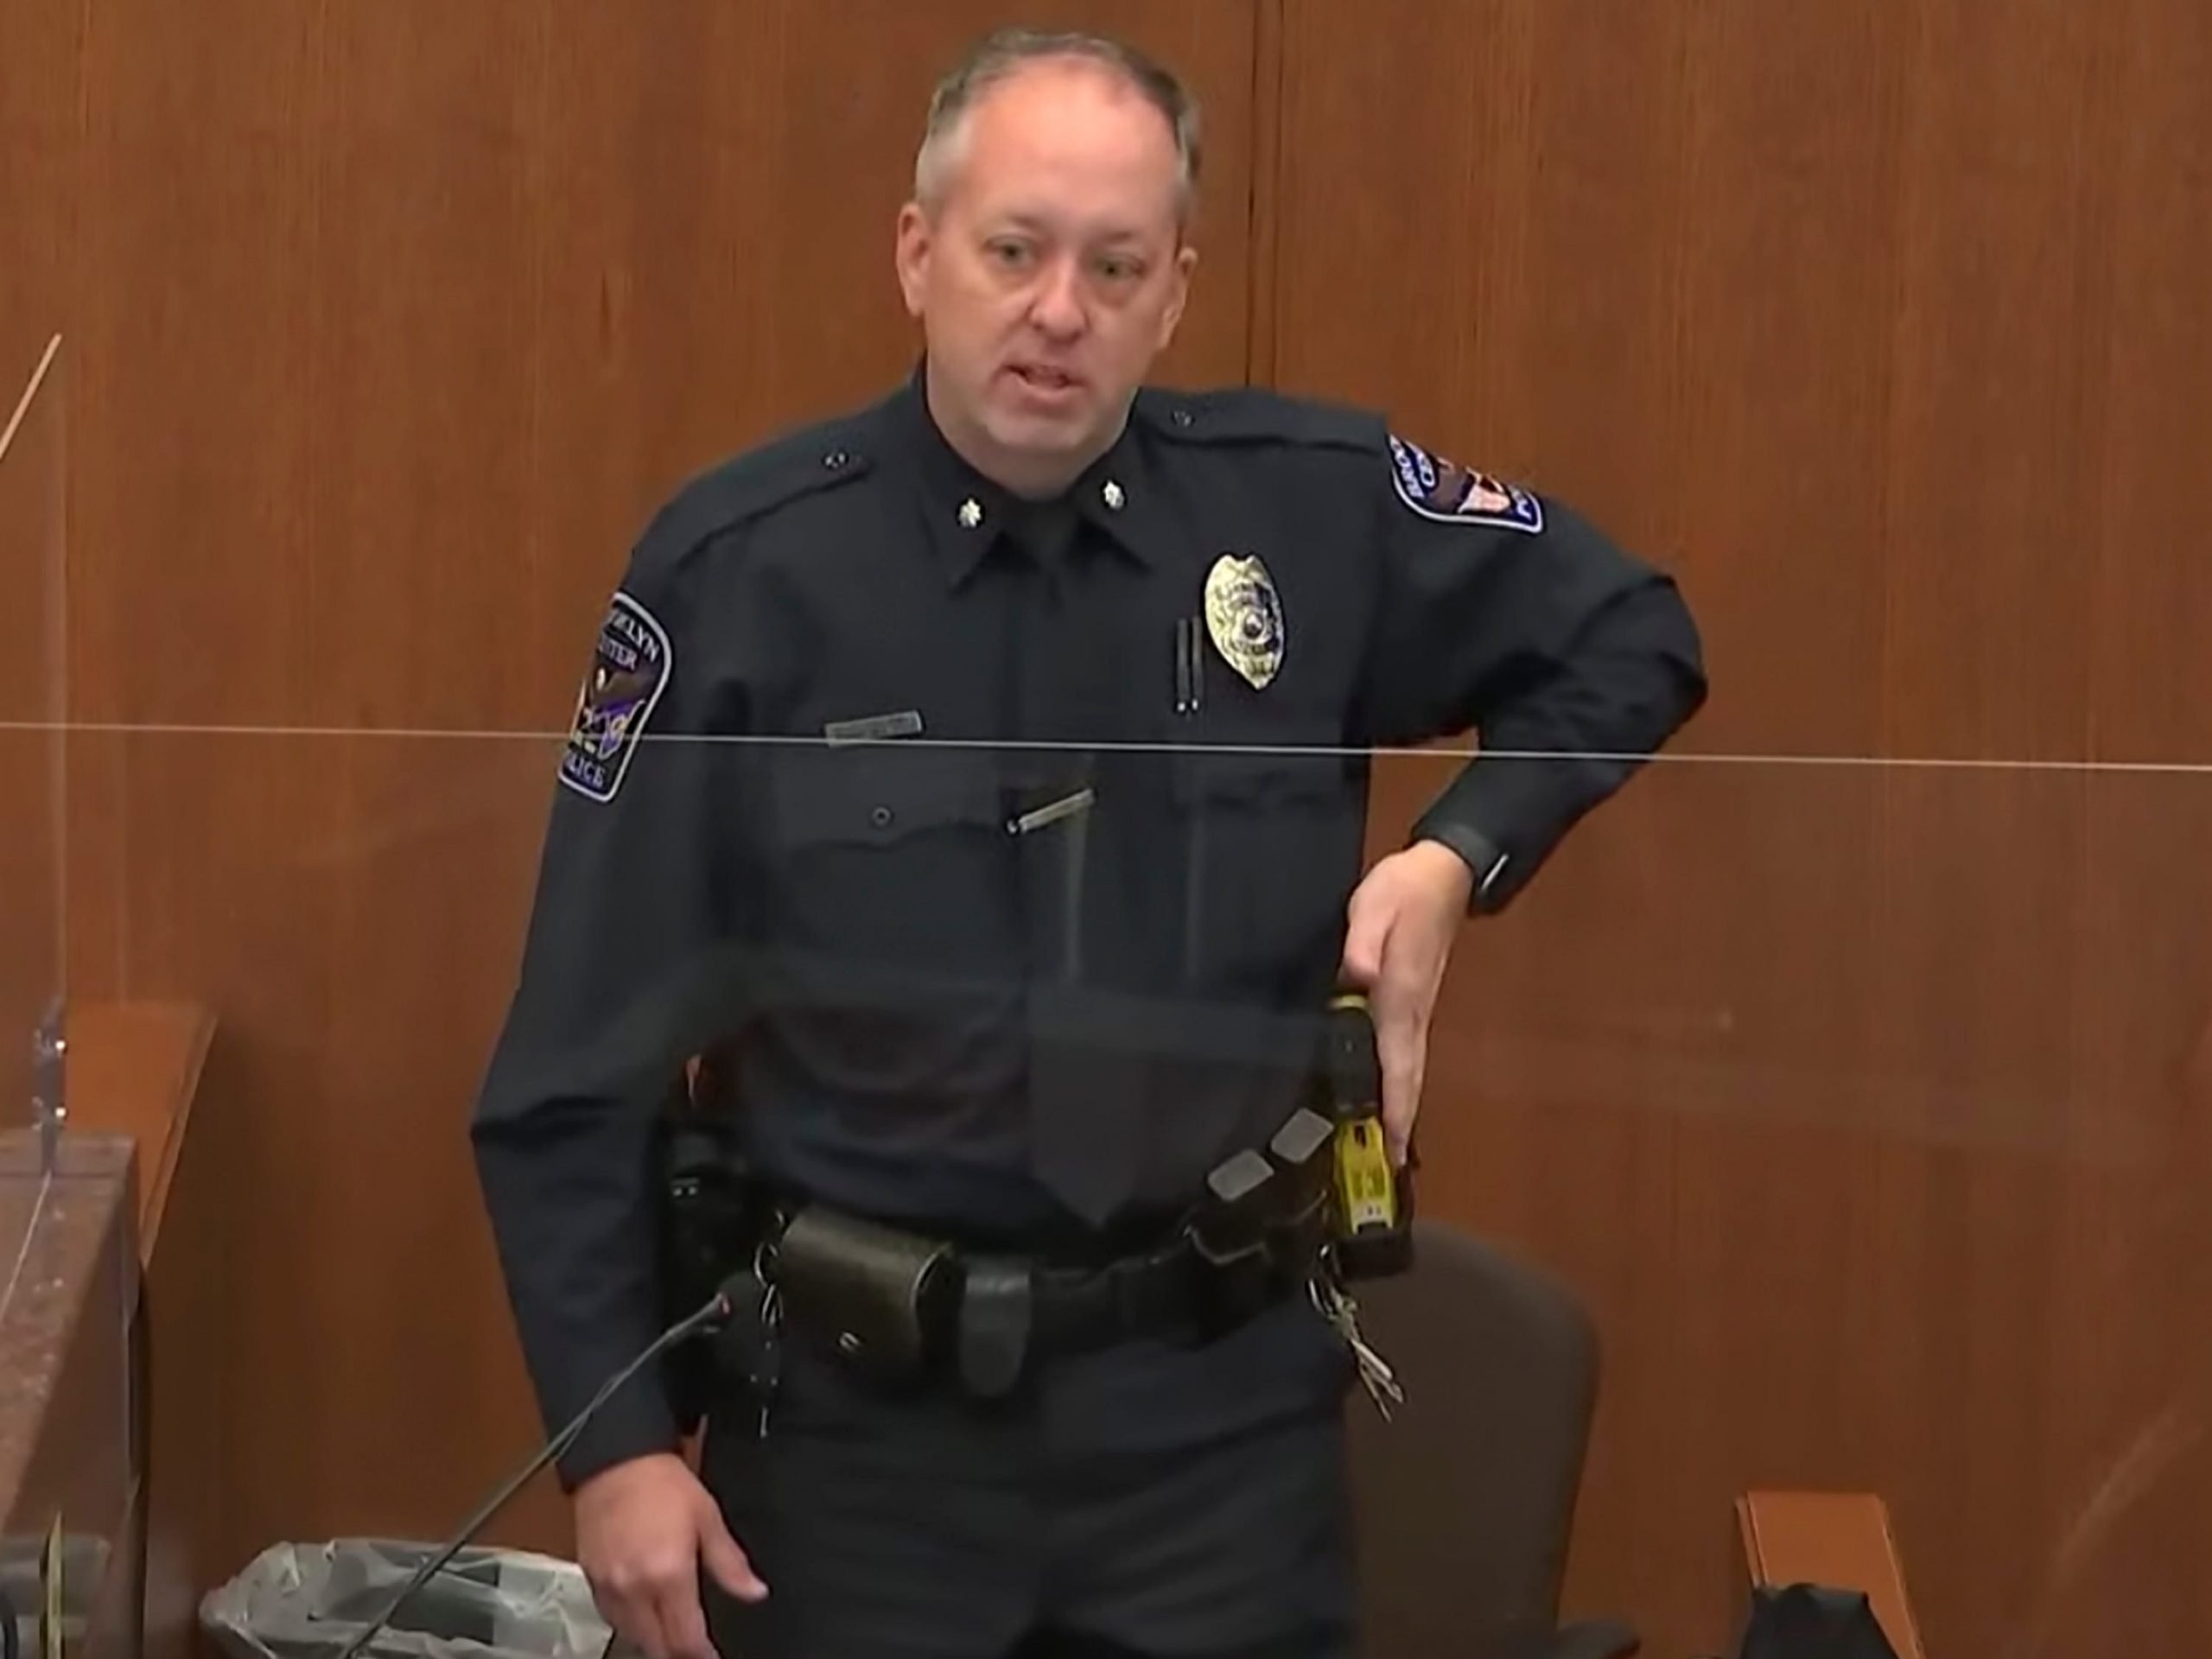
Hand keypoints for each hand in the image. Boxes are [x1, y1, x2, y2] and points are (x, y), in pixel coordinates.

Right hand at [573, 1452, 765, 1658]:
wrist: (615, 1459)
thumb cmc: (662, 1483)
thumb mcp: (708, 1517)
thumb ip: (730, 1563)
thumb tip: (755, 1592)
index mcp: (668, 1576)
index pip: (685, 1639)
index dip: (702, 1656)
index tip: (713, 1658)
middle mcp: (635, 1590)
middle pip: (656, 1647)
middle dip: (678, 1654)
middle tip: (695, 1650)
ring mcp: (609, 1588)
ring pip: (632, 1637)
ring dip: (654, 1643)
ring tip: (674, 1637)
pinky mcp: (591, 1580)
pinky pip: (611, 1618)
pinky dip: (630, 1625)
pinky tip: (644, 1617)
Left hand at [1339, 840, 1475, 1164]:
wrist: (1442, 875)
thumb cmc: (1405, 891)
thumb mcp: (1372, 907)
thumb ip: (1361, 942)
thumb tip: (1355, 976)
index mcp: (1400, 993)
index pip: (1397, 1060)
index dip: (1395, 1103)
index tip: (1394, 1143)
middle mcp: (1413, 1010)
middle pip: (1407, 1076)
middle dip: (1400, 1121)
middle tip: (1391, 1165)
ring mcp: (1416, 1009)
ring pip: (1408, 1069)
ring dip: (1400, 1107)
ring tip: (1389, 1148)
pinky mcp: (1412, 1003)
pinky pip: (1405, 1053)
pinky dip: (1399, 1082)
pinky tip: (1388, 1098)